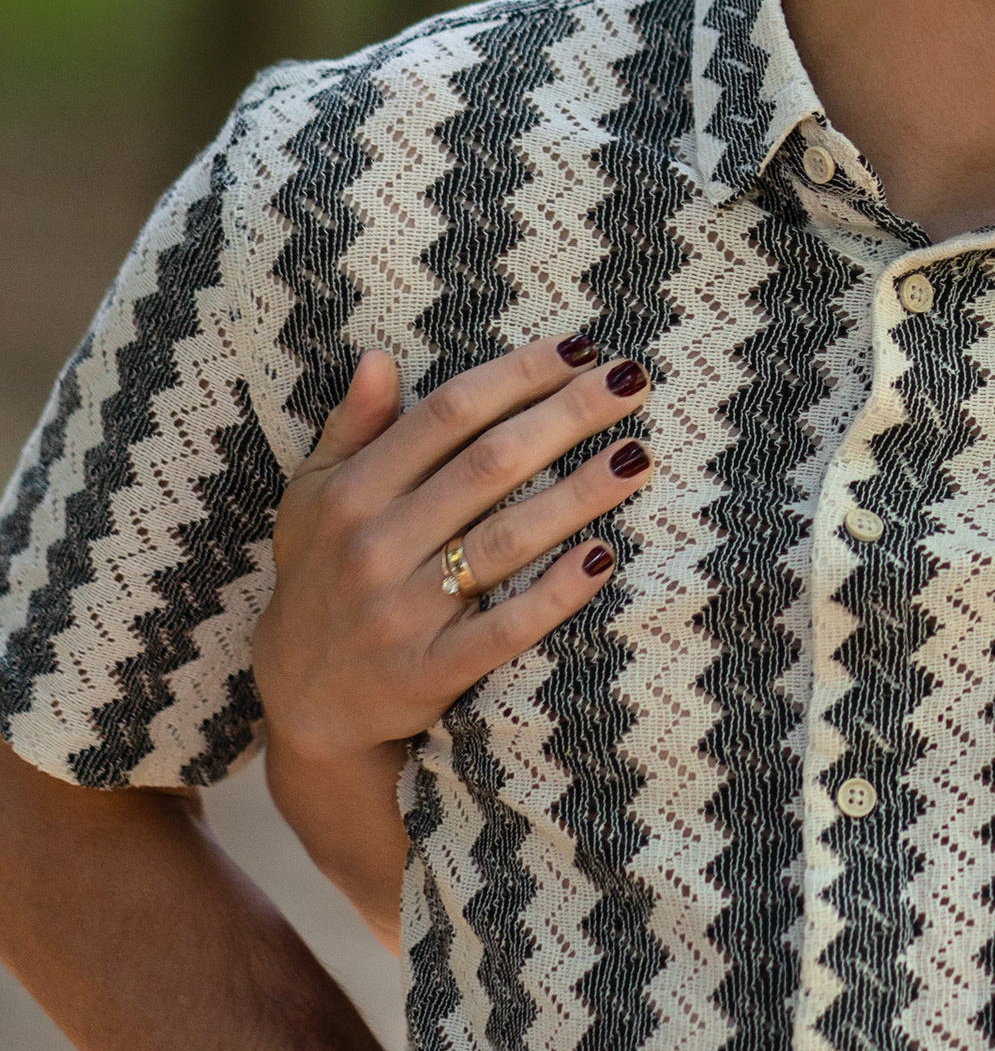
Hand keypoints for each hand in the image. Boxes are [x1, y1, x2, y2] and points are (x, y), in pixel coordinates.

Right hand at [255, 333, 655, 768]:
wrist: (302, 701)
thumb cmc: (320, 577)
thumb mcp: (312, 497)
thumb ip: (351, 428)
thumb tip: (379, 359)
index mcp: (353, 492)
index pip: (448, 413)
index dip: (518, 375)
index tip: (581, 349)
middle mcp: (376, 545)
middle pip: (489, 464)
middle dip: (568, 416)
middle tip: (632, 382)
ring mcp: (403, 611)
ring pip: (507, 539)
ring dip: (578, 493)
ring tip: (637, 457)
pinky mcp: (430, 672)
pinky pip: (505, 628)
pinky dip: (555, 593)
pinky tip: (603, 557)